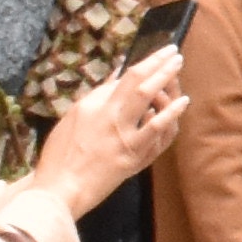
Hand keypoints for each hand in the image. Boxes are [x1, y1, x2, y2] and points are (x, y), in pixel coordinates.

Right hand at [32, 49, 187, 215]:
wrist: (60, 188)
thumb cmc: (60, 154)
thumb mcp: (73, 117)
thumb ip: (97, 96)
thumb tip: (117, 75)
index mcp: (92, 106)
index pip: (126, 77)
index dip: (148, 62)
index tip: (162, 53)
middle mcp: (109, 118)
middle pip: (141, 85)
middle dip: (162, 66)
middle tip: (175, 54)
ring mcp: (124, 138)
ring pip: (154, 106)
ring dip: (170, 87)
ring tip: (179, 76)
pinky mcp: (133, 158)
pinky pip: (158, 134)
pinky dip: (171, 116)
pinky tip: (181, 105)